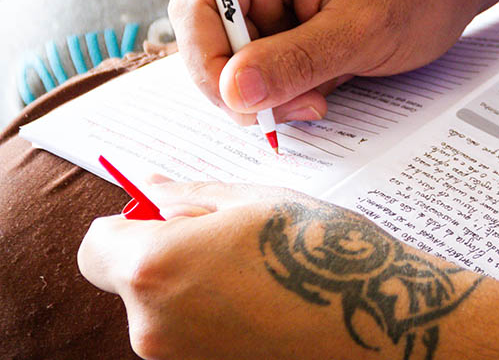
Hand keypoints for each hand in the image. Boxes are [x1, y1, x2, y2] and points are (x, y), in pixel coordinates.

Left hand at [77, 181, 484, 359]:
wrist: (381, 327)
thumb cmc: (324, 256)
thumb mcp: (255, 202)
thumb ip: (188, 196)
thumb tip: (147, 185)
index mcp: (155, 266)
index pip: (94, 245)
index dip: (128, 224)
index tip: (169, 216)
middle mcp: (152, 325)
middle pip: (130, 281)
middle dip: (167, 255)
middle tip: (234, 240)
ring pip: (162, 310)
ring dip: (193, 288)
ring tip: (261, 274)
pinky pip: (191, 337)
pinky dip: (215, 318)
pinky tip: (266, 305)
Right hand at [168, 0, 485, 124]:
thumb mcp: (363, 31)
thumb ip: (297, 60)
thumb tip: (233, 92)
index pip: (199, 5)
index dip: (208, 62)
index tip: (244, 106)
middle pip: (213, 35)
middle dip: (248, 83)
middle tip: (298, 108)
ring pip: (241, 55)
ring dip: (275, 87)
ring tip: (325, 93)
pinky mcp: (290, 12)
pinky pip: (268, 57)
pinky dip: (292, 80)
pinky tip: (329, 80)